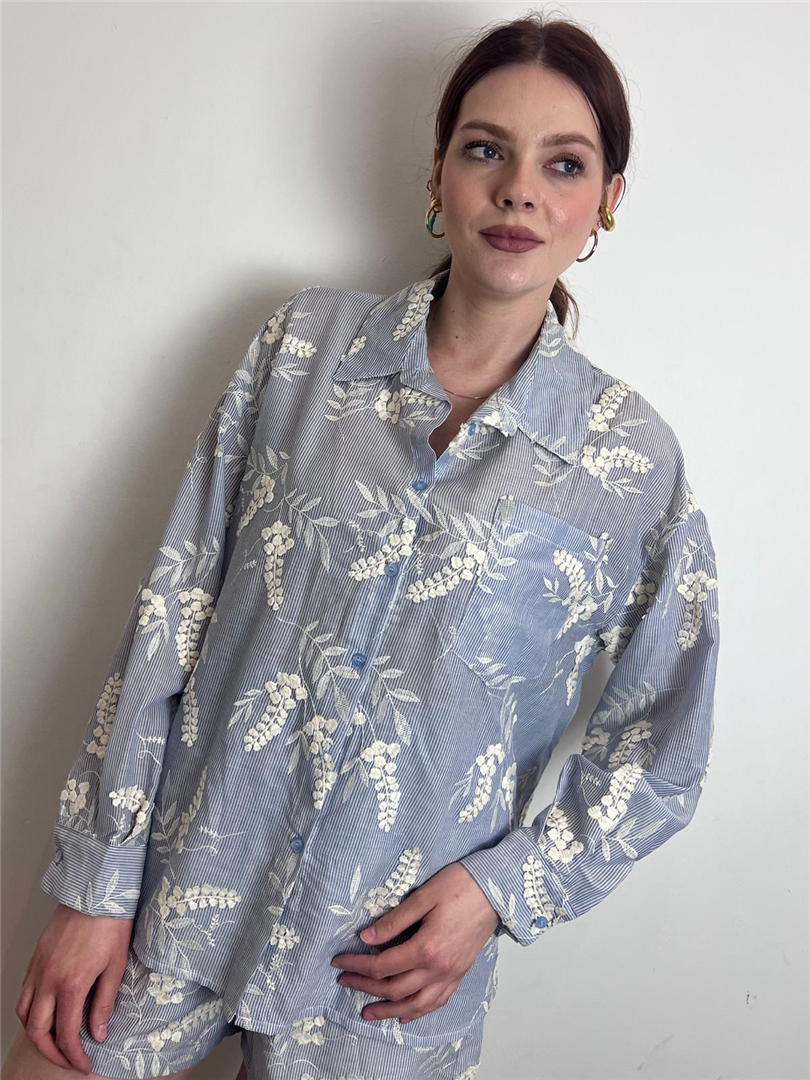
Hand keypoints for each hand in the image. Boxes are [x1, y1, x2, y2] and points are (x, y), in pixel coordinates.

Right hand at [15, 903, 133, 1074]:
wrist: (97, 891)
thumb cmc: (111, 924)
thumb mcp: (116, 966)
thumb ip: (104, 1003)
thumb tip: (97, 1034)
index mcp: (71, 985)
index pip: (65, 1034)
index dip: (74, 1055)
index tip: (84, 1064)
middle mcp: (48, 980)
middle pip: (37, 1030)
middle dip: (51, 1052)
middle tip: (68, 1059)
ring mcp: (39, 968)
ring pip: (25, 1013)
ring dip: (36, 1033)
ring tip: (53, 1041)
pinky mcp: (37, 957)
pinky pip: (25, 992)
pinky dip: (30, 1010)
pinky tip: (45, 1011)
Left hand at [330, 861, 500, 1024]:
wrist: (496, 890)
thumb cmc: (459, 886)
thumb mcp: (423, 896)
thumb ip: (394, 921)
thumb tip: (366, 938)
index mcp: (426, 948)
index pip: (383, 965)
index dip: (358, 965)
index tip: (339, 961)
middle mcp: (439, 968)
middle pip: (395, 988)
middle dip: (365, 987)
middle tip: (344, 981)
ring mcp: (451, 974)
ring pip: (416, 1004)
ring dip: (389, 1011)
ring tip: (368, 1013)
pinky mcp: (460, 973)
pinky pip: (437, 1002)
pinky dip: (419, 1012)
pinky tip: (406, 1015)